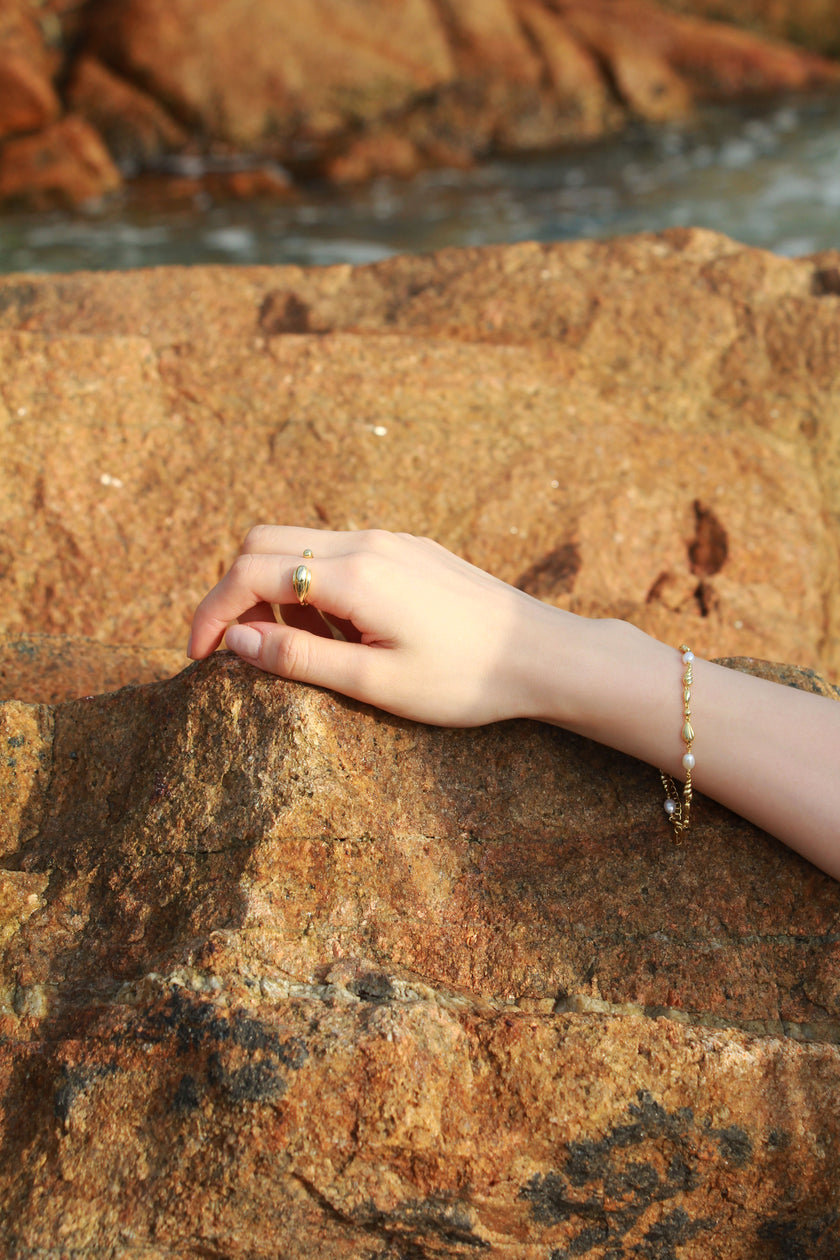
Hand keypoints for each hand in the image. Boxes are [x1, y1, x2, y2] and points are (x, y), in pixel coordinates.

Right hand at [188, 526, 554, 725]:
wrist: (543, 655)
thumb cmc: (464, 680)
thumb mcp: (375, 685)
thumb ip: (299, 659)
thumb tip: (235, 642)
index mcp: (352, 576)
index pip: (248, 572)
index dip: (211, 613)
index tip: (198, 657)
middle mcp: (366, 542)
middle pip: (263, 541)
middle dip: (237, 592)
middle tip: (247, 651)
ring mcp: (391, 540)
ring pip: (301, 543)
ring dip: (281, 590)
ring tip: (314, 652)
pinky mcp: (410, 548)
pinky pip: (341, 551)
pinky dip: (318, 585)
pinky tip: (350, 633)